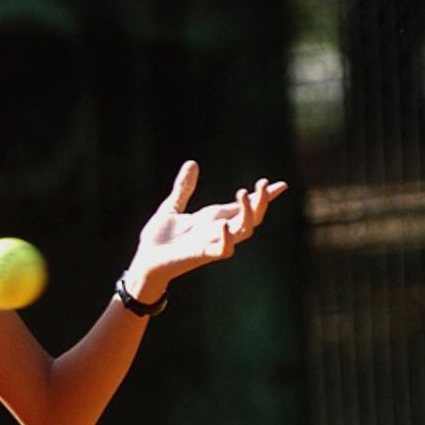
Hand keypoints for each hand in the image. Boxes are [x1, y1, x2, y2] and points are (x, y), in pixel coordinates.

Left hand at [125, 161, 286, 300]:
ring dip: (249, 212)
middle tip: (263, 183)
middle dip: (261, 201)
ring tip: (244, 192)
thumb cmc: (158, 239)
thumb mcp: (172, 207)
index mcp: (212, 219)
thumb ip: (184, 188)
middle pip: (251, 217)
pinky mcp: (201, 254)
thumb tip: (192, 163)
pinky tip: (224, 225)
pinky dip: (227, 239)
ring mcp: (211, 242)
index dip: (262, 197)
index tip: (280, 184)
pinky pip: (223, 250)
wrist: (144, 262)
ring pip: (244, 230)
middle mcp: (217, 230)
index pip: (243, 206)